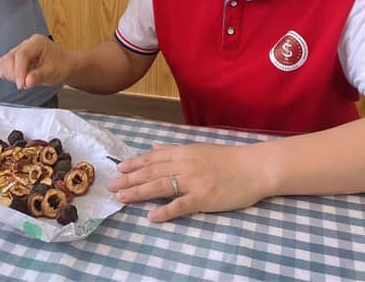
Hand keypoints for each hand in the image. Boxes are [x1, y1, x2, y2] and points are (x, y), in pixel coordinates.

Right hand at [0, 34, 70, 88]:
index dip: (19, 71)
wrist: (64, 66)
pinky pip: (4, 65)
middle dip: (15, 74)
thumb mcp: (53, 73)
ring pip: (5, 61)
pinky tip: (18, 79)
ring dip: (10, 74)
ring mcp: (19, 50)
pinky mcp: (15, 58)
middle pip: (10, 58)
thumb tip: (27, 82)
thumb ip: (39, 76)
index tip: (21, 85)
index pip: (22, 55)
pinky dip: (7, 74)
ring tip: (23, 81)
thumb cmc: (61, 66)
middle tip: (24, 85)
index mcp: (37, 43)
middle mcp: (26, 44)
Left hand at [108, 141, 269, 221]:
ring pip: (160, 187)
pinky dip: (166, 211)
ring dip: (139, 192)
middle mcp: (183, 165)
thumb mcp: (198, 148)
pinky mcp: (203, 198)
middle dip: (129, 180)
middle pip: (151, 173)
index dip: (134, 165)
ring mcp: (192, 181)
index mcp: (182, 152)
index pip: (152, 159)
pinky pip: (181, 205)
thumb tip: (155, 148)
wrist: (253, 167)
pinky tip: (152, 216)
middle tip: (111, 187)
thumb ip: (175, 149)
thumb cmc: (226, 158)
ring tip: (122, 198)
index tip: (118, 170)